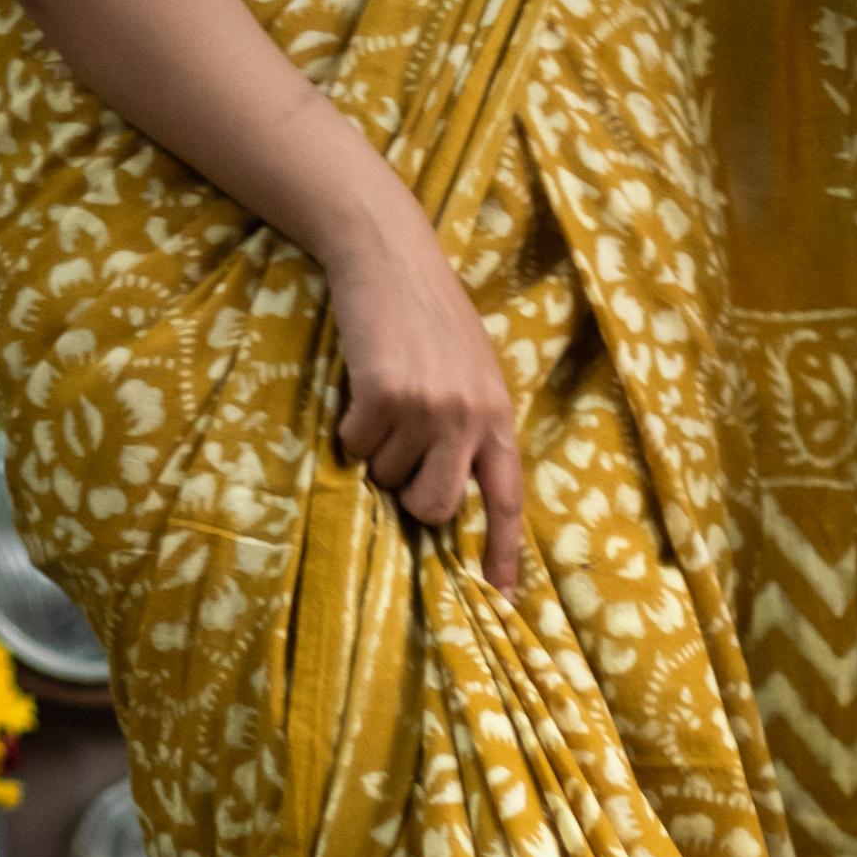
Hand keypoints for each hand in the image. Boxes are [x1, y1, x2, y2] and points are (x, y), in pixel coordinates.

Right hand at [324, 185, 524, 597]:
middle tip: (397, 456)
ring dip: (374, 449)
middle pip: (434, 508)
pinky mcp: (385, 393)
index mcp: (498, 419)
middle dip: (407, 497)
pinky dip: (348, 427)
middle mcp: (471, 418)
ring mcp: (430, 407)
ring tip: (383, 398)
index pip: (507, 501)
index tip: (502, 600)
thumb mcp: (470, 374)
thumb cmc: (427, 319)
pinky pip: (355, 446)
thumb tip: (449, 498)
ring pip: (385, 476)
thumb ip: (470, 430)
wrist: (390, 256)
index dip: (504, 553)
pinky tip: (361, 386)